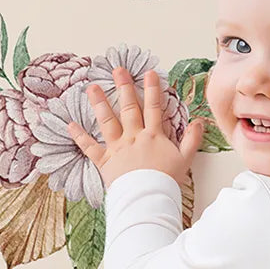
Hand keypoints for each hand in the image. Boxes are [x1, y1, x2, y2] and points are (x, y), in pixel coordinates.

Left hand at [67, 66, 204, 188]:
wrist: (147, 198)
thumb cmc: (166, 181)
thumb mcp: (185, 160)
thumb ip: (192, 139)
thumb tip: (199, 122)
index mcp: (153, 136)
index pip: (154, 107)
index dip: (152, 89)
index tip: (149, 73)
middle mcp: (133, 137)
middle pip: (129, 108)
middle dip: (124, 86)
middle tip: (118, 69)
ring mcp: (117, 148)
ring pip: (107, 121)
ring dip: (99, 103)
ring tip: (92, 87)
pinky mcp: (105, 161)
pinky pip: (89, 147)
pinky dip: (79, 136)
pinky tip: (70, 124)